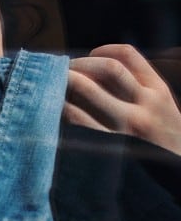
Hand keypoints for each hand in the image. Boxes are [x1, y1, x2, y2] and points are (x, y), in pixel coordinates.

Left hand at [64, 43, 180, 156]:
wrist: (175, 169)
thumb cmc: (160, 134)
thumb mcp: (160, 104)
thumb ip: (136, 85)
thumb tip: (91, 68)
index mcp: (157, 90)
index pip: (127, 56)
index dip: (102, 51)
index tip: (88, 57)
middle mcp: (145, 104)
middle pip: (109, 69)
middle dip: (80, 65)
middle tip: (61, 69)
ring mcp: (128, 125)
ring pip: (91, 92)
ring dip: (68, 83)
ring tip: (53, 84)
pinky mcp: (110, 146)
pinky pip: (80, 121)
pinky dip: (64, 110)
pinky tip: (55, 108)